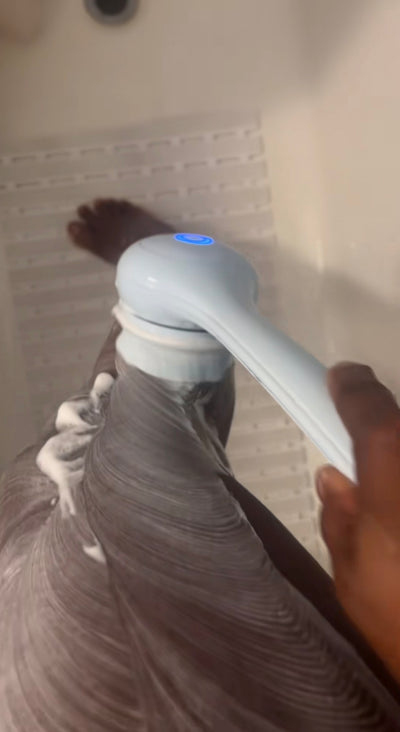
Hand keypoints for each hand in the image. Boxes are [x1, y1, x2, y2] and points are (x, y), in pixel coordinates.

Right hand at [317, 363, 399, 683]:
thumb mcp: (350, 575)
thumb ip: (338, 515)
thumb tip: (334, 477)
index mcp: (394, 481)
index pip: (372, 411)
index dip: (353, 387)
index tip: (340, 377)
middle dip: (388, 435)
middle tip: (373, 470)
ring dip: (398, 464)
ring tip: (390, 504)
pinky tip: (396, 521)